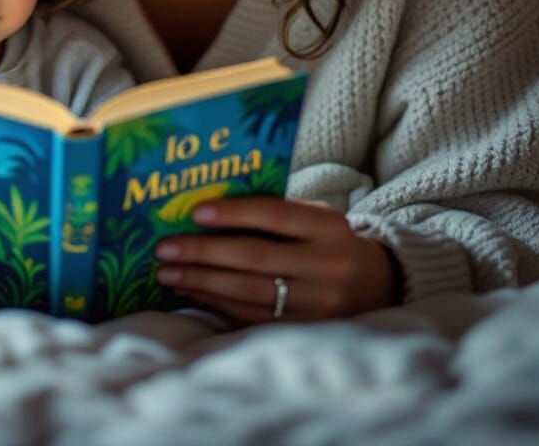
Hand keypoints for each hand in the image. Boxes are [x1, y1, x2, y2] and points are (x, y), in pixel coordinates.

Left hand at [154, 196, 401, 325]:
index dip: (233, 212)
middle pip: (254, 257)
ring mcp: (319, 302)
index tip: (195, 212)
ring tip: (168, 273)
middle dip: (203, 252)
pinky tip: (191, 291)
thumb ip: (272, 211)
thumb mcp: (312, 217)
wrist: (374, 284)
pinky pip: (252, 316)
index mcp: (327, 225)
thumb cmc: (324, 240)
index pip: (274, 214)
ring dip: (202, 281)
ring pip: (249, 291)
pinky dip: (216, 303)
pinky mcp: (306, 329)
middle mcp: (327, 264)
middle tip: (165, 248)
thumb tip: (204, 210)